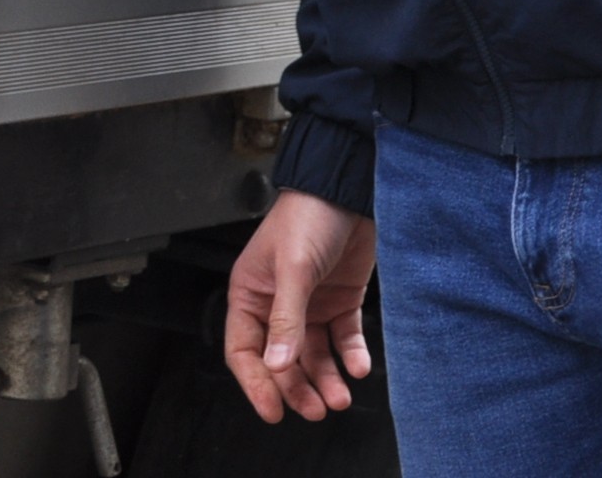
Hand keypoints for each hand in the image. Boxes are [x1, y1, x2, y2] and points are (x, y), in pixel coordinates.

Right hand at [224, 190, 377, 423]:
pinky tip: (357, 366)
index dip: (256, 383)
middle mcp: (278, 303)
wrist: (349, 191)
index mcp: (251, 293)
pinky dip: (350, 355)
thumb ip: (286, 318)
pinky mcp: (340, 300)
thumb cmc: (307, 216)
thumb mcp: (292, 268)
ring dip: (325, 379)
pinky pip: (343, 337)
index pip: (244, 350)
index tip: (273, 411)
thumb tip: (277, 363)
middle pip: (281, 360)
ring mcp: (310, 304)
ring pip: (313, 355)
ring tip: (339, 398)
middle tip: (313, 410)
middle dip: (296, 388)